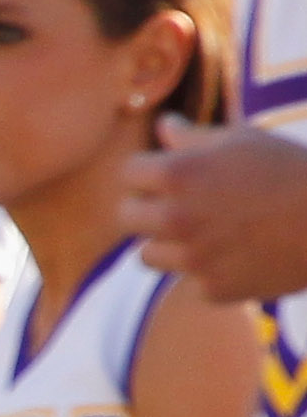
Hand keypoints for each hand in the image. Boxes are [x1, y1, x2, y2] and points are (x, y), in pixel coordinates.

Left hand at [123, 116, 306, 304]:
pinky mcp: (213, 290)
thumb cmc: (292, 169)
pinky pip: (191, 281)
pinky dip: (209, 271)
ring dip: (169, 244)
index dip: (147, 172)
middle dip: (147, 209)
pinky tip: (239, 255)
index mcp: (178, 175)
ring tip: (206, 231)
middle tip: (177, 206)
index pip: (129, 173)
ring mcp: (192, 259)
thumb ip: (195, 138)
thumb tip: (164, 125)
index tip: (166, 175)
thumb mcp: (246, 140)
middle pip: (126, 218)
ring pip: (149, 256)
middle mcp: (175, 218)